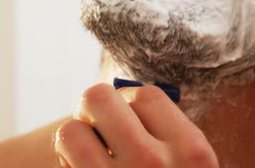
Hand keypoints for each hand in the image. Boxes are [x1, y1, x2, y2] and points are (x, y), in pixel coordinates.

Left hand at [54, 83, 218, 167]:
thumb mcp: (191, 167)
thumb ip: (169, 134)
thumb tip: (123, 95)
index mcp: (192, 152)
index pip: (145, 94)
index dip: (127, 103)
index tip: (125, 120)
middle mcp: (154, 162)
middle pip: (99, 97)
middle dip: (94, 110)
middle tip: (97, 129)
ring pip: (72, 127)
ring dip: (76, 139)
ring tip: (88, 156)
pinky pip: (63, 154)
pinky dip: (66, 160)